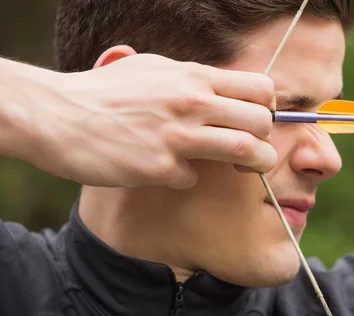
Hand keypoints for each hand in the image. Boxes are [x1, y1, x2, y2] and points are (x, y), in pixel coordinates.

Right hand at [30, 53, 276, 188]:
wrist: (56, 116)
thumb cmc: (105, 92)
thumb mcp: (152, 70)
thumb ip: (191, 80)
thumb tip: (222, 91)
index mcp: (192, 77)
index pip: (260, 87)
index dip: (268, 108)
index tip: (257, 122)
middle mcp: (191, 102)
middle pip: (260, 121)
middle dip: (267, 141)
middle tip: (257, 153)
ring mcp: (177, 135)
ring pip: (244, 150)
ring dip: (254, 165)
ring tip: (246, 171)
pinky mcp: (160, 166)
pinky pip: (193, 177)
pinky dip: (186, 177)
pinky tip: (166, 171)